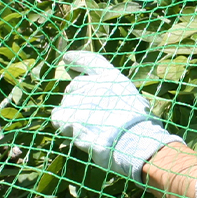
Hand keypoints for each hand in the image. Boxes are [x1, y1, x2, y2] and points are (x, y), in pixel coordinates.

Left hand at [50, 50, 181, 180]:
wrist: (132, 140)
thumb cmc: (138, 125)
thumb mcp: (136, 101)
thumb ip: (119, 97)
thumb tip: (112, 105)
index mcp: (111, 77)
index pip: (90, 61)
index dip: (77, 58)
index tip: (66, 57)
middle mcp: (93, 83)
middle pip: (74, 85)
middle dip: (76, 97)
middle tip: (86, 114)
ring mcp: (78, 98)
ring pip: (66, 104)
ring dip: (72, 115)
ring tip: (87, 129)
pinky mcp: (68, 114)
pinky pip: (58, 118)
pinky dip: (63, 125)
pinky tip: (75, 133)